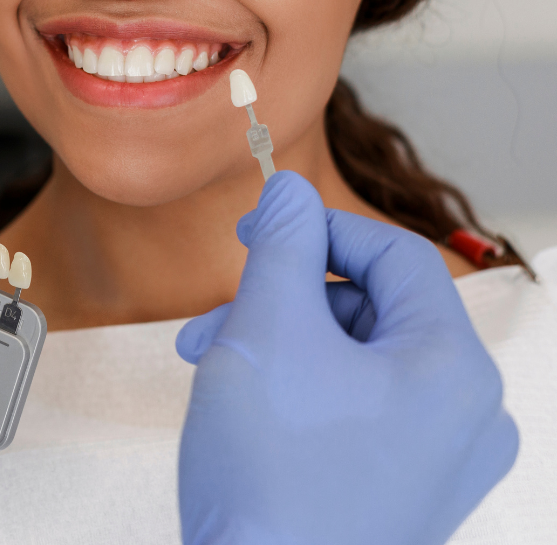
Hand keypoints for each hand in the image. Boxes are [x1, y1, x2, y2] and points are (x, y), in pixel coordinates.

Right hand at [175, 171, 517, 544]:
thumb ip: (279, 243)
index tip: (253, 232)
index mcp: (453, 368)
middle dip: (283, 299)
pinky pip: (358, 411)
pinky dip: (301, 393)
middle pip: (372, 309)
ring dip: (281, 346)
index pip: (393, 255)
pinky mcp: (407, 495)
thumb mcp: (264, 330)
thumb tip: (289, 188)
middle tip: (217, 318)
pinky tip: (246, 408)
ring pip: (358, 361)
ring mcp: (441, 463)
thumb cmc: (271, 477)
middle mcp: (468, 416)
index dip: (315, 228)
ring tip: (215, 368)